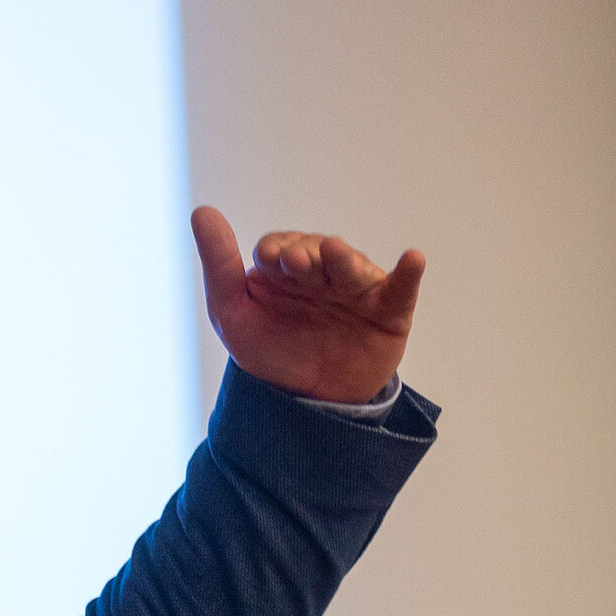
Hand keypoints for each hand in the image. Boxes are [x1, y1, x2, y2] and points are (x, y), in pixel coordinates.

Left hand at [191, 207, 424, 403]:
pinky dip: (409, 273)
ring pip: (353, 269)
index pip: (280, 248)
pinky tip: (413, 258)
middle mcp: (323, 272)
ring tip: (336, 254)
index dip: (276, 251)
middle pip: (317, 254)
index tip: (268, 258)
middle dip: (306, 255)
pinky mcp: (389, 311)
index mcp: (286, 268)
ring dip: (344, 260)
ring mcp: (357, 289)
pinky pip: (402, 288)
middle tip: (295, 262)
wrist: (307, 404)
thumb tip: (201, 210)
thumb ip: (219, 267)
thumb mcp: (233, 314)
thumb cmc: (271, 352)